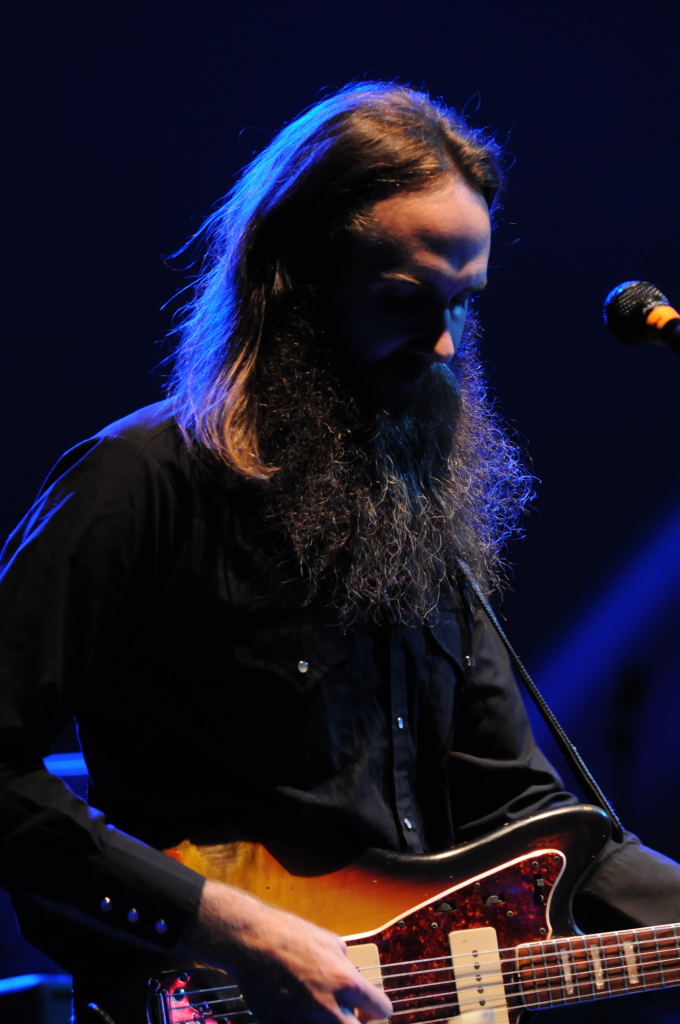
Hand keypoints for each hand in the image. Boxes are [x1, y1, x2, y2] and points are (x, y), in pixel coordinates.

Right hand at [184, 879, 392, 1023]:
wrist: (251, 942)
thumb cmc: (290, 935)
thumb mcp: (329, 940)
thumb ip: (345, 964)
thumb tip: (351, 977)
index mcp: (345, 981)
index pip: (381, 1008)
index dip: (378, 1007)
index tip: (371, 1007)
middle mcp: (328, 1007)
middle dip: (356, 1023)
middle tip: (350, 1015)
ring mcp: (303, 1021)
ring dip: (329, 1023)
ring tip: (323, 1012)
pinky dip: (304, 1022)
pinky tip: (300, 1012)